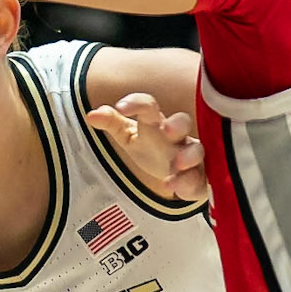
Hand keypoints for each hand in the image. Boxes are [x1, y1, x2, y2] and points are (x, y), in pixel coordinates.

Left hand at [85, 93, 206, 201]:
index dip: (137, 104)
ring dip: (189, 156)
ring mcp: (191, 157)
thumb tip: (91, 114)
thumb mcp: (130, 136)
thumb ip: (112, 123)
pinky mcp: (199, 179)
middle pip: (182, 123)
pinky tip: (174, 188)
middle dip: (177, 124)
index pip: (149, 107)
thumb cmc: (153, 148)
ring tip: (177, 164)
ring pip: (197, 151)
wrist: (179, 172)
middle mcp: (177, 137)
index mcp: (156, 123)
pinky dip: (189, 184)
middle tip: (168, 130)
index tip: (121, 108)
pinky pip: (200, 181)